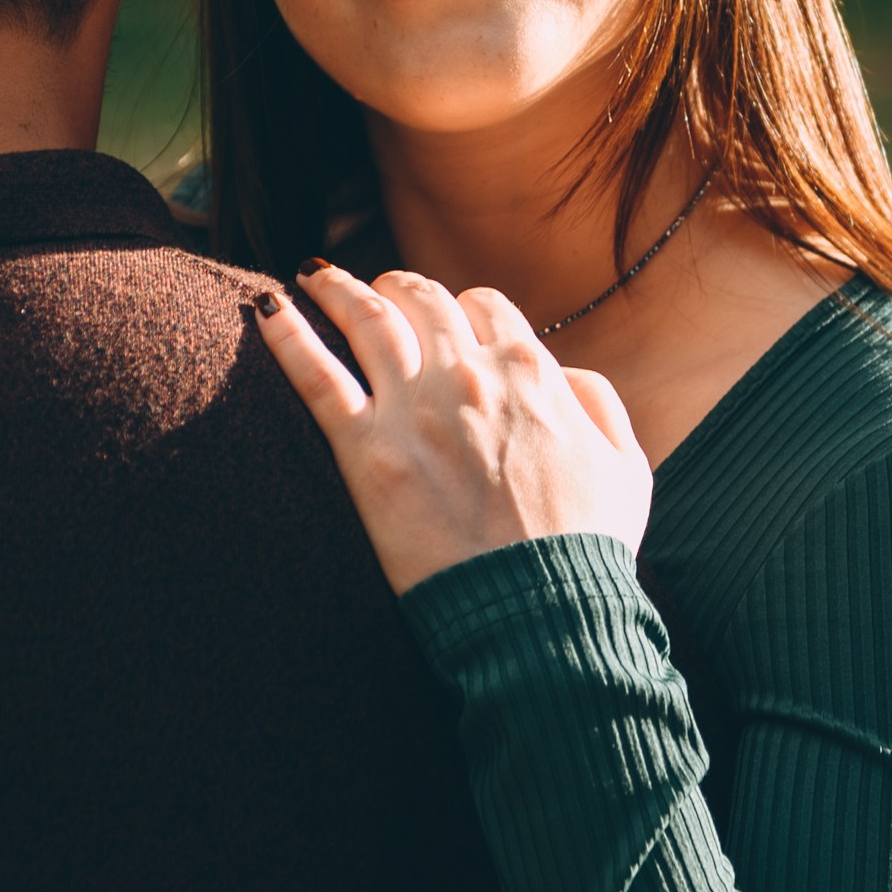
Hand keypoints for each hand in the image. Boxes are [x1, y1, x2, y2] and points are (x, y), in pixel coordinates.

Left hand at [252, 259, 652, 595]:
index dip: (462, 309)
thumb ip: (598, 402)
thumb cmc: (587, 548)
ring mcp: (413, 409)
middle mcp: (468, 375)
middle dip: (398, 289)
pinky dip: (287, 333)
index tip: (445, 320)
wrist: (541, 613)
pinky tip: (265, 309)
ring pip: (366, 321)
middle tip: (378, 292)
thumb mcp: (626, 466)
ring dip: (338, 291)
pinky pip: (315, 375)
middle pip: (421, 301)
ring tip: (314, 278)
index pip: (484, 307)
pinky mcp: (366, 452)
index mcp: (529, 370)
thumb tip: (563, 372)